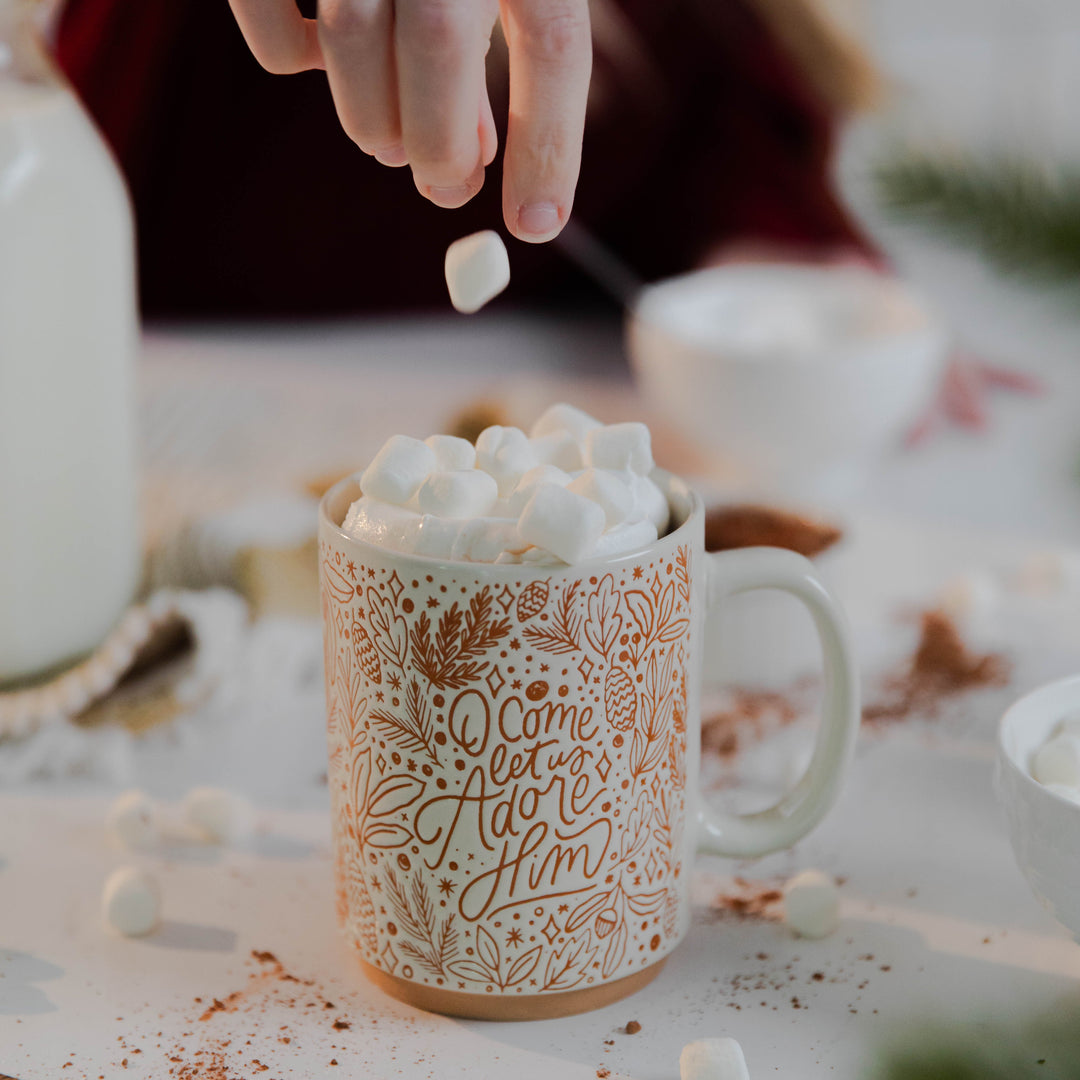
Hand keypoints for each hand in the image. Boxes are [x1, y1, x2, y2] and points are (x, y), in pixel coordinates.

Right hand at [228, 0, 590, 241]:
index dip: (548, 144)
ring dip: (374, 119)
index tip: (536, 222)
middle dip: (441, 144)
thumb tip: (470, 155)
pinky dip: (295, 59)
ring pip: (353, 41)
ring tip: (391, 142)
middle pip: (441, 47)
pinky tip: (323, 63)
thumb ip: (504, 29)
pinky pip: (271, 17)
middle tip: (444, 184)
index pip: (553, 41)